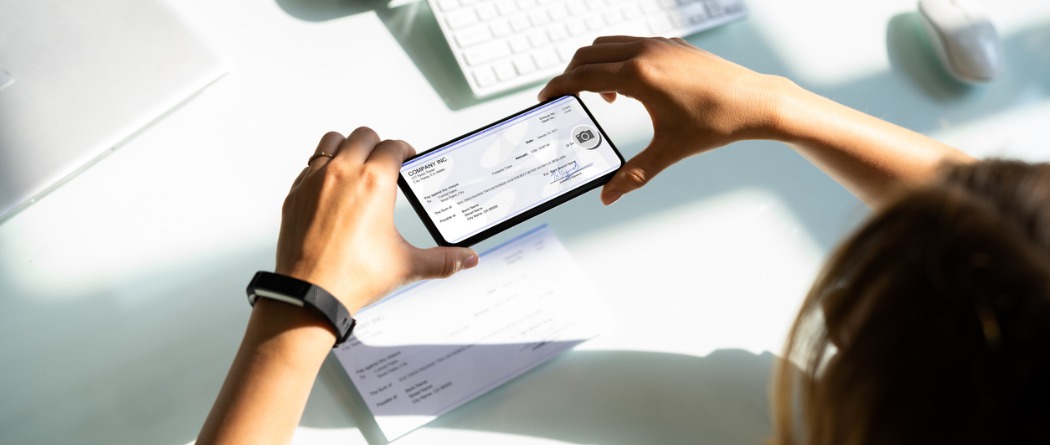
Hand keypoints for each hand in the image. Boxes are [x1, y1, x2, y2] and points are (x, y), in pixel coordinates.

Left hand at [275, 127, 477, 313]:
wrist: (310, 294)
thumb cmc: (356, 277)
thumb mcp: (406, 265)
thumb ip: (443, 260)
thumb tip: (469, 259)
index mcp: (375, 182)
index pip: (393, 147)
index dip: (404, 150)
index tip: (408, 158)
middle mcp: (343, 173)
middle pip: (363, 136)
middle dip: (378, 145)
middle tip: (385, 162)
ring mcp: (314, 181)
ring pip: (332, 141)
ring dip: (347, 147)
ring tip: (356, 164)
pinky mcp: (295, 193)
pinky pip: (310, 166)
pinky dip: (323, 169)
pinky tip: (332, 188)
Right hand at [539, 36, 790, 203]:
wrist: (755, 101)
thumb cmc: (716, 122)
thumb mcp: (669, 151)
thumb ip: (633, 175)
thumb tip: (608, 197)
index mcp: (639, 75)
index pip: (582, 76)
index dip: (558, 87)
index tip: (546, 98)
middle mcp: (646, 52)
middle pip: (587, 54)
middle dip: (570, 76)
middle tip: (565, 99)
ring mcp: (659, 44)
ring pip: (608, 45)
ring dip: (594, 65)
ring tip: (602, 97)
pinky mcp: (672, 44)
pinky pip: (629, 44)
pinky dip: (616, 60)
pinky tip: (629, 87)